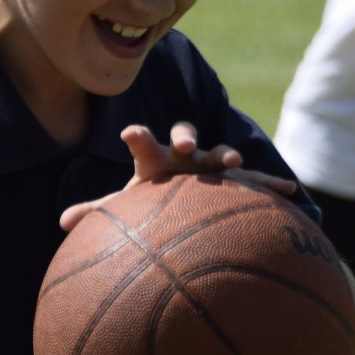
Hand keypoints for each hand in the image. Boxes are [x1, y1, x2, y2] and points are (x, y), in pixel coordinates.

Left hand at [60, 122, 298, 231]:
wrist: (189, 182)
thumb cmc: (156, 192)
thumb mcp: (129, 203)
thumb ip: (100, 210)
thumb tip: (62, 222)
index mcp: (157, 157)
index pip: (144, 143)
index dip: (139, 137)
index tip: (129, 132)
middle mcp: (187, 153)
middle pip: (185, 137)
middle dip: (185, 137)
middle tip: (185, 145)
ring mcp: (213, 163)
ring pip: (221, 153)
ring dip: (227, 154)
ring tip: (232, 163)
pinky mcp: (238, 179)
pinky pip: (257, 180)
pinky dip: (272, 184)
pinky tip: (292, 192)